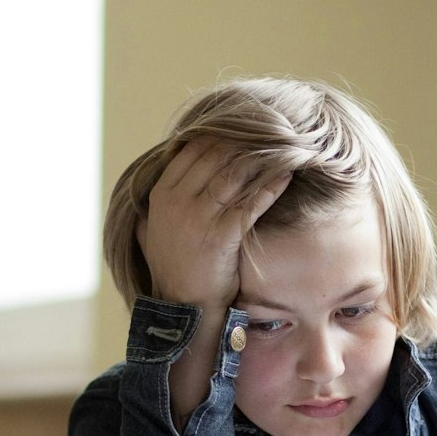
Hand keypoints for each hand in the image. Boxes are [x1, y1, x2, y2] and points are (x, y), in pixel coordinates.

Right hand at [137, 139, 291, 310]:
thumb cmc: (173, 270)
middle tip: (270, 130)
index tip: (243, 127)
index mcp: (161, 195)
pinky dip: (271, 186)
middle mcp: (177, 202)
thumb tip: (149, 187)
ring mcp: (199, 218)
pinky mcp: (222, 236)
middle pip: (215, 156)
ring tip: (283, 147)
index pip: (192, 150)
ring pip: (234, 174)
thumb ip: (151, 208)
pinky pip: (251, 203)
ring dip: (261, 157)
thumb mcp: (151, 233)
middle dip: (245, 140)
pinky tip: (286, 175)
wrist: (185, 308)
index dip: (220, 135)